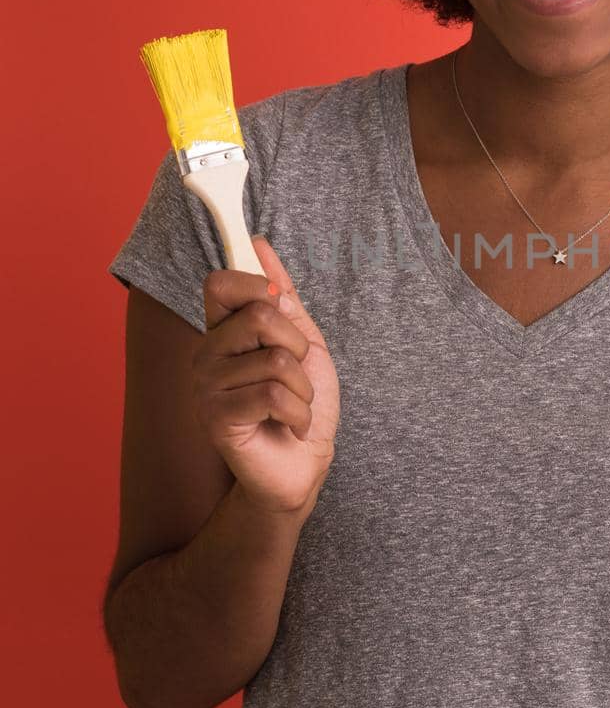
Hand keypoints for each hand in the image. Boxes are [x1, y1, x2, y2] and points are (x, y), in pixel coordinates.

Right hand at [193, 233, 340, 518]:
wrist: (303, 464)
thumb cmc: (301, 403)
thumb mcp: (302, 341)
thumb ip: (281, 295)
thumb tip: (259, 243)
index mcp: (223, 331)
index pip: (220, 282)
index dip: (256, 285)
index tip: (279, 304)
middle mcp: (207, 354)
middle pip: (260, 314)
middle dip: (298, 346)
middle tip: (296, 375)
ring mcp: (207, 387)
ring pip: (276, 360)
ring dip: (303, 389)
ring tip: (293, 407)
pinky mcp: (217, 418)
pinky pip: (274, 395)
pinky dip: (299, 413)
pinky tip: (289, 426)